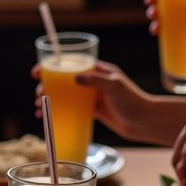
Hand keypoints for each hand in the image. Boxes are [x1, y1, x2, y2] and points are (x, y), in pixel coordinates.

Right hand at [33, 60, 148, 141]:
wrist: (145, 122)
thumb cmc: (134, 101)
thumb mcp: (115, 86)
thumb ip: (95, 80)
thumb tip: (75, 77)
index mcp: (99, 70)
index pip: (72, 63)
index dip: (53, 65)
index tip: (39, 70)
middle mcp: (94, 81)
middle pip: (65, 79)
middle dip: (48, 85)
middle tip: (39, 93)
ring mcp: (93, 96)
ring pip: (66, 95)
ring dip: (51, 99)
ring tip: (40, 107)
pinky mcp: (94, 111)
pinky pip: (72, 109)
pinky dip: (60, 112)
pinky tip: (49, 117)